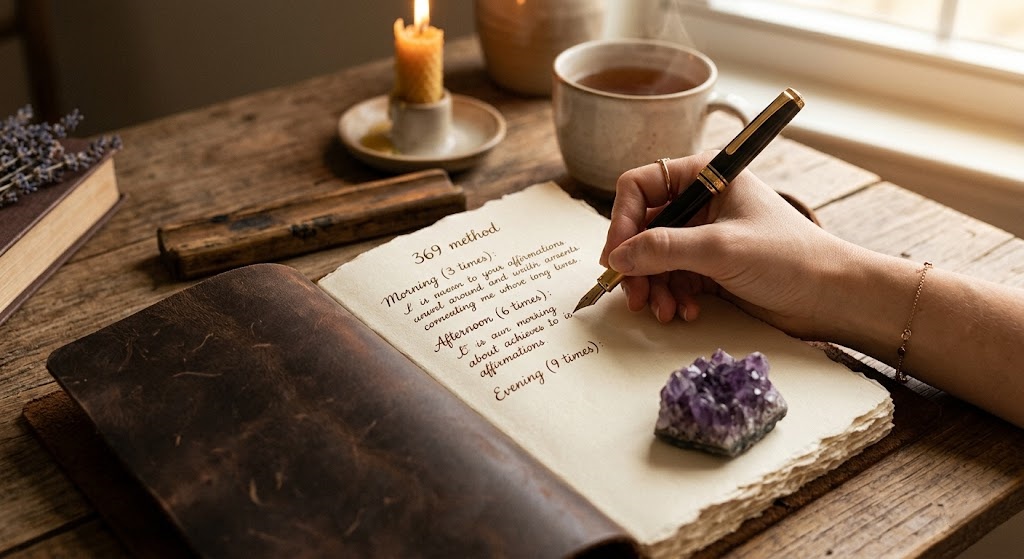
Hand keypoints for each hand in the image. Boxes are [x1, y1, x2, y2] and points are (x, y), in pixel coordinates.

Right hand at [600, 152, 855, 338]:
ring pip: (653, 257)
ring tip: (664, 310)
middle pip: (642, 226)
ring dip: (653, 286)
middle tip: (634, 295)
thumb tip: (618, 256)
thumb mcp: (721, 249)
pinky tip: (685, 311)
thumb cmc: (791, 258)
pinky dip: (672, 296)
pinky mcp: (709, 266)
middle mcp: (701, 201)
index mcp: (706, 175)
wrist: (832, 296)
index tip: (616, 256)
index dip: (622, 221)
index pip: (641, 186)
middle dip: (636, 263)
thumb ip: (665, 249)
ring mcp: (704, 235)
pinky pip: (672, 278)